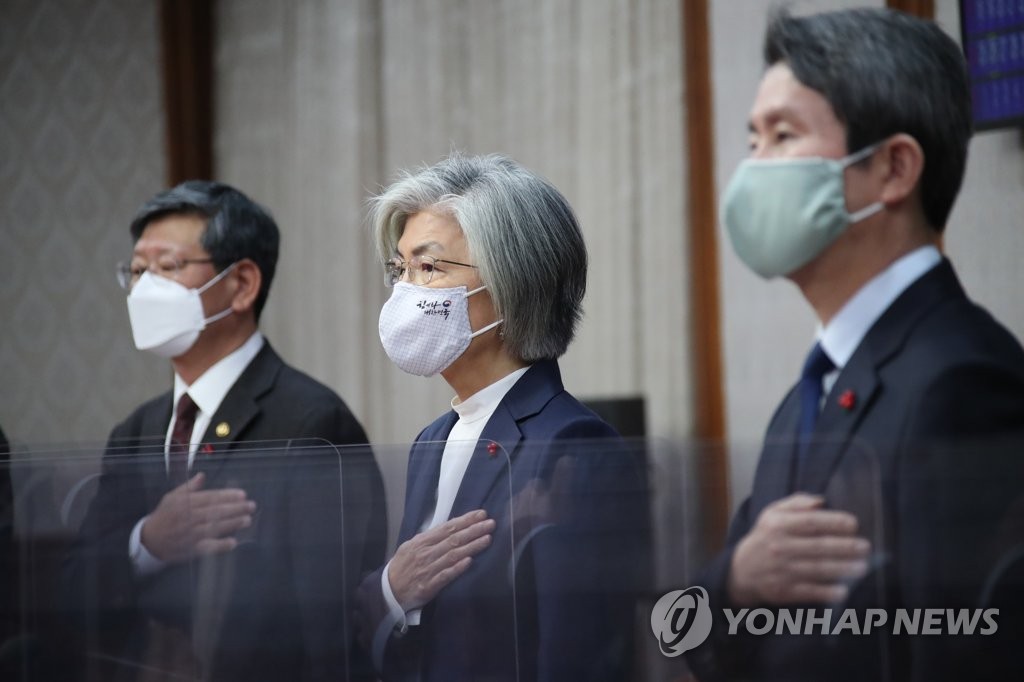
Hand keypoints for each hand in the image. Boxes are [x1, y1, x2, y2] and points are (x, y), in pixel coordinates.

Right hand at [140, 472, 255, 562]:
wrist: (148, 540)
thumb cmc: (164, 516)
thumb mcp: (172, 497)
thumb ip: (189, 487)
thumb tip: (202, 475)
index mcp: (184, 503)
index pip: (210, 498)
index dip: (227, 496)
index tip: (242, 494)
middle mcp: (188, 518)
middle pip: (215, 512)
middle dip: (235, 508)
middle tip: (251, 506)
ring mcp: (189, 534)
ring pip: (213, 528)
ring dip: (231, 524)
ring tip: (247, 520)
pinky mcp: (190, 549)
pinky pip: (207, 548)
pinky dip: (219, 546)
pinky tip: (233, 542)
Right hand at [389, 509, 495, 610]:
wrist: (388, 591)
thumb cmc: (403, 567)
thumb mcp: (411, 547)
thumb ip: (430, 538)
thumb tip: (450, 527)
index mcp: (422, 541)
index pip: (447, 527)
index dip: (465, 520)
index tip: (481, 514)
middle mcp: (426, 553)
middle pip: (453, 539)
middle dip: (473, 530)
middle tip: (490, 524)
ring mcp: (428, 569)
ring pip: (453, 555)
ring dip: (471, 546)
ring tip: (487, 539)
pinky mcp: (429, 585)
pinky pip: (445, 575)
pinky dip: (457, 568)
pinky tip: (470, 561)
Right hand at [729, 493, 870, 605]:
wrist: (742, 570)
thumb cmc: (766, 537)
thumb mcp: (773, 513)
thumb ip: (797, 503)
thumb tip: (821, 501)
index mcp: (778, 525)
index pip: (810, 522)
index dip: (833, 522)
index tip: (854, 524)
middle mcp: (779, 547)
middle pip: (818, 547)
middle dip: (844, 547)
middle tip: (865, 547)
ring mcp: (782, 570)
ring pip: (817, 569)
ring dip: (842, 569)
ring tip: (862, 567)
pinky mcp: (784, 591)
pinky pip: (809, 592)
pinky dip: (827, 592)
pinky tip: (843, 591)